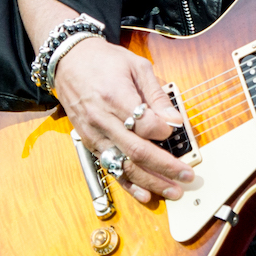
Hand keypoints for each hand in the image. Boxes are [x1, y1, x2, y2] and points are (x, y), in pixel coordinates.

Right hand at [15, 0, 193, 202]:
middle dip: (165, 167)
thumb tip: (174, 119)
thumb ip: (156, 94)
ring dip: (150, 181)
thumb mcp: (136, 65)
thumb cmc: (105, 61)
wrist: (68, 62)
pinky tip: (145, 195)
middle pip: (136, 151)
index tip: (175, 129)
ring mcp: (94, 135)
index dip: (163, 130)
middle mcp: (102, 120)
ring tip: (173, 191)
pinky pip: (110, 168)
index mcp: (115, 97)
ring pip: (124, 165)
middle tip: (187, 176)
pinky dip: (128, 184)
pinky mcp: (89, 143)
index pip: (143, 124)